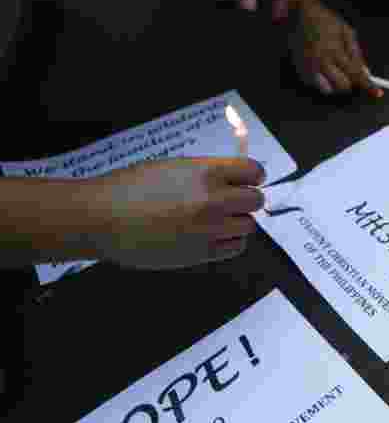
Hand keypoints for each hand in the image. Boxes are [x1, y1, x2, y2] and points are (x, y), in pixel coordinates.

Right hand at [87, 158, 265, 268]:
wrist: (99, 219)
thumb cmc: (127, 188)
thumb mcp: (171, 167)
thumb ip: (205, 173)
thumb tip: (229, 180)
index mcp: (205, 173)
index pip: (253, 171)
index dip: (252, 175)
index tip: (248, 180)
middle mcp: (212, 201)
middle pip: (255, 200)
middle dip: (246, 200)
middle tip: (233, 201)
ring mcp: (208, 229)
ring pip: (248, 226)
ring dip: (237, 222)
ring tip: (217, 220)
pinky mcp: (201, 254)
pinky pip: (234, 248)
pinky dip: (229, 242)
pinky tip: (212, 237)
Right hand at [290, 2, 375, 95]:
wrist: (300, 14)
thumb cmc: (324, 20)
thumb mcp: (346, 31)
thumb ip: (356, 53)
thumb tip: (365, 72)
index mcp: (334, 51)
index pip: (355, 74)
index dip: (367, 84)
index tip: (376, 91)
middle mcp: (321, 61)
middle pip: (343, 86)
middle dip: (350, 82)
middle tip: (351, 74)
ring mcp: (309, 68)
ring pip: (329, 90)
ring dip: (336, 83)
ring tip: (334, 68)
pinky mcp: (301, 71)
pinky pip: (317, 85)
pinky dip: (323, 81)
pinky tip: (322, 67)